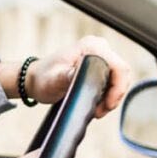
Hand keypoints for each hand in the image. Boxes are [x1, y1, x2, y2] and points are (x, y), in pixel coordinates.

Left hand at [0, 36, 131, 117]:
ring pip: (119, 79)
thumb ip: (66, 77)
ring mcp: (100, 54)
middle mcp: (99, 47)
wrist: (35, 79)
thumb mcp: (53, 80)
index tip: (106, 105)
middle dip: (115, 95)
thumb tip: (78, 75)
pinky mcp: (100, 64)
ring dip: (111, 97)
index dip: (118, 89)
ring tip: (96, 110)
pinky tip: (97, 104)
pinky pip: (113, 80)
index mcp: (91, 46)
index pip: (119, 67)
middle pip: (122, 73)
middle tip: (99, 111)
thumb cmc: (42, 78)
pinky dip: (108, 94)